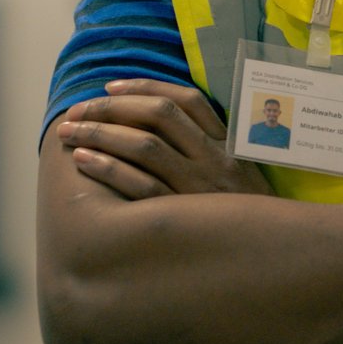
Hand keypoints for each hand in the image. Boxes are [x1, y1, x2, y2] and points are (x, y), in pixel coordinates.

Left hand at [55, 79, 272, 200]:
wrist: (273, 256)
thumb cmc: (247, 216)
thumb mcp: (241, 175)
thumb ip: (211, 150)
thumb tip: (164, 127)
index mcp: (230, 143)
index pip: (188, 100)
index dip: (146, 88)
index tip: (111, 87)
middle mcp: (216, 159)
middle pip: (160, 117)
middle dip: (112, 108)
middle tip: (77, 111)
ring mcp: (201, 187)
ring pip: (146, 146)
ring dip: (101, 133)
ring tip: (69, 132)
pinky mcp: (185, 216)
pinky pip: (141, 187)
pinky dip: (108, 169)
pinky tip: (84, 161)